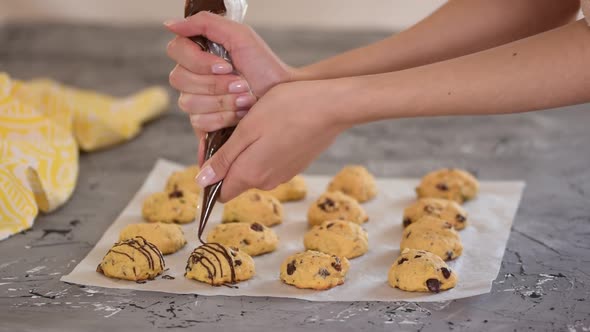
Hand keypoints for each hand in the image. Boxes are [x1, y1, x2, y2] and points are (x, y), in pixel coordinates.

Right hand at [165, 13, 293, 163]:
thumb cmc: (263, 65)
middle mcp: (191, 76)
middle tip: (242, 84)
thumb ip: (204, 23)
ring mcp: (195, 101)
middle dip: (216, 84)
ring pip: (189, 102)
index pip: (176, 51)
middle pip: (180, 79)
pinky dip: (224, 117)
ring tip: (245, 99)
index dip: (200, 61)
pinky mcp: (203, 123)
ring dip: (223, 101)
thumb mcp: (239, 36)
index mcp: (197, 52)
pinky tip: (240, 114)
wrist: (281, 95)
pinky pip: (198, 122)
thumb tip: (168, 24)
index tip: (226, 65)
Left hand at [194, 79, 355, 201]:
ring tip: (255, 121)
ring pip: (255, 168)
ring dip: (249, 151)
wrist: (332, 106)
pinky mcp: (296, 165)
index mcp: (250, 174)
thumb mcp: (248, 129)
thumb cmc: (287, 109)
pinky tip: (274, 124)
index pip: (221, 192)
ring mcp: (284, 174)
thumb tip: (203, 182)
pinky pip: (271, 161)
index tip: (212, 147)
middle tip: (234, 125)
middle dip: (230, 159)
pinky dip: (266, 148)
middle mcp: (266, 181)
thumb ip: (225, 158)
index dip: (211, 174)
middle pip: (237, 179)